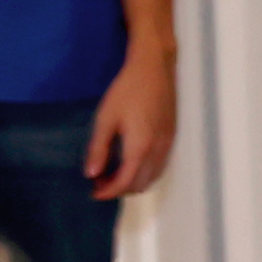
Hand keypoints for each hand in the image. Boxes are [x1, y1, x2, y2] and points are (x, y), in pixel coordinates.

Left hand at [85, 40, 180, 200]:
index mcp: (140, 147)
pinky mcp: (171, 137)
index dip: (108, 192)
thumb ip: (98, 148)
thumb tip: (91, 175)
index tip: (92, 192)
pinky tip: (130, 160)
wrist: (154, 69)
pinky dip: (144, 172)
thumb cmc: (126, 91)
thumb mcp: (105, 118)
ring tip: (112, 172)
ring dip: (133, 181)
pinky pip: (160, 166)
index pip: (125, 182)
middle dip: (119, 189)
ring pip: (153, 177)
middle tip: (99, 180)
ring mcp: (168, 144)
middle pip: (141, 184)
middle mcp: (158, 150)